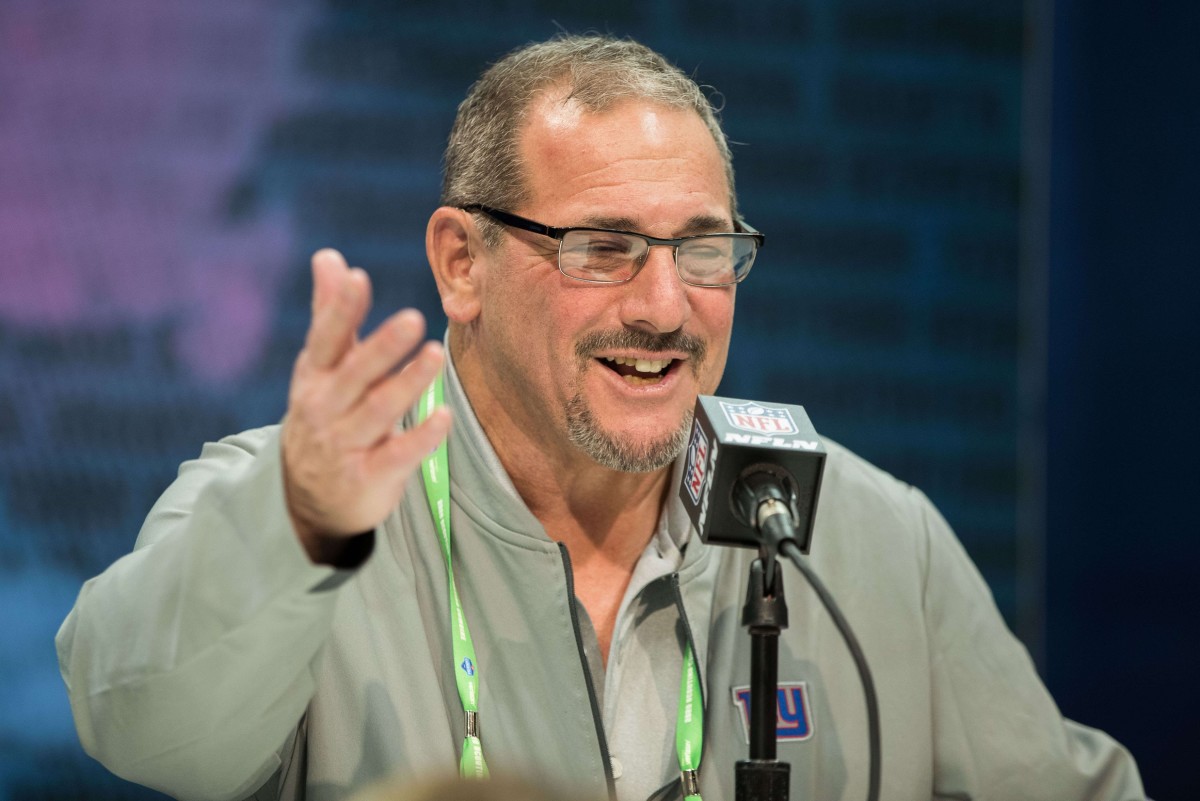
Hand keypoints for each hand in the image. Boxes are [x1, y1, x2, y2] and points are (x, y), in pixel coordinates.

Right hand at [281, 249, 450, 563]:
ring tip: (436, 355)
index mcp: (315, 376)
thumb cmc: (324, 415)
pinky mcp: (368, 477)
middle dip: (382, 347)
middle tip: (414, 318)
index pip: (326, 339)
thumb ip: (330, 313)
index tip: (357, 278)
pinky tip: (444, 416)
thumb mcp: (321, 367)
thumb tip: (329, 256)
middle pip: (354, 374)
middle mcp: (325, 409)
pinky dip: (421, 437)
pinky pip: (397, 456)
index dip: (339, 310)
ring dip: (407, 383)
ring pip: (378, 412)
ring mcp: (345, 445)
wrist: (306, 498)